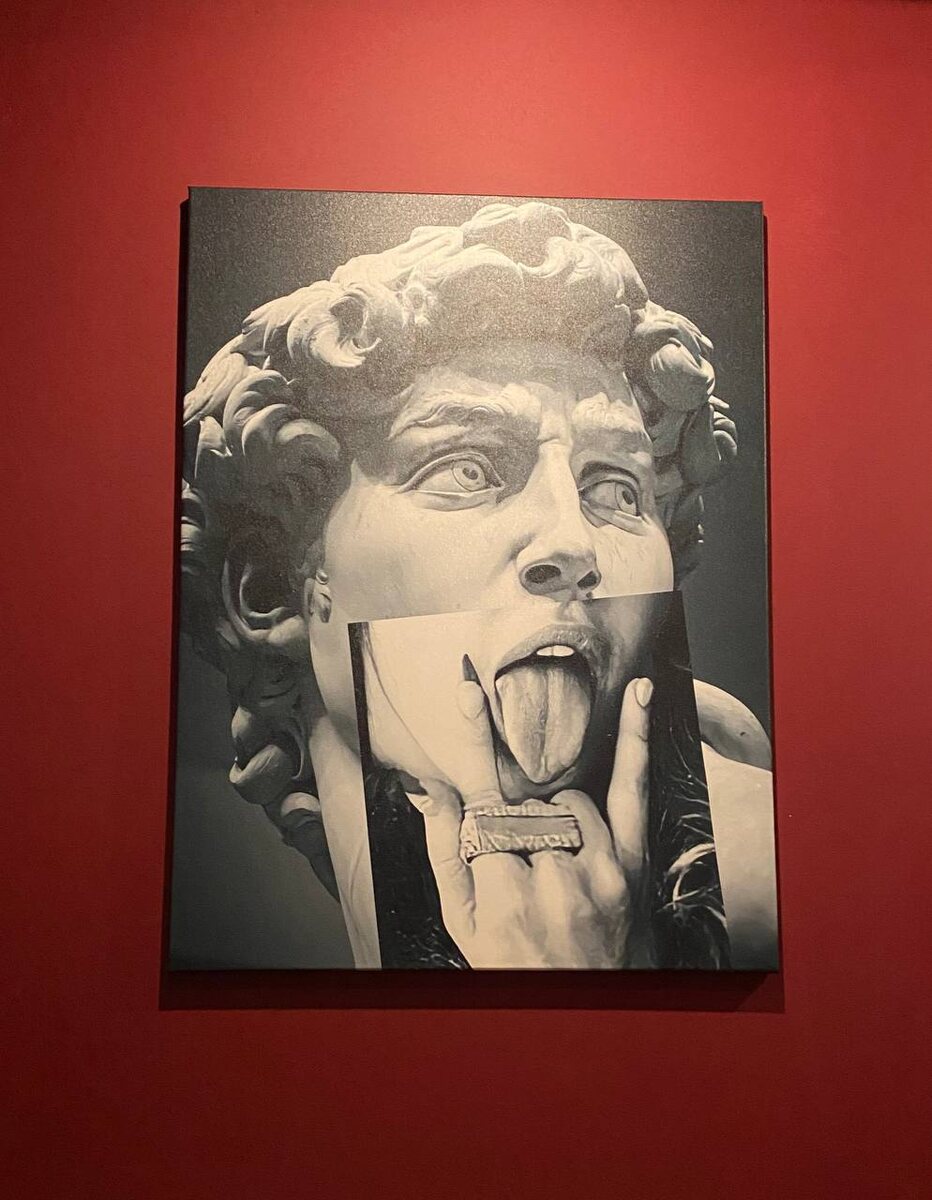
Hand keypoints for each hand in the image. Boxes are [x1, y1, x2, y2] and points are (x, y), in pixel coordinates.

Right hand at [407, 676, 654, 968]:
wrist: (586, 1011)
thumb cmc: (514, 966)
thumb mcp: (462, 925)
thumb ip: (442, 853)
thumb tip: (428, 790)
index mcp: (504, 897)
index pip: (483, 808)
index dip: (473, 745)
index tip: (469, 692)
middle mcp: (556, 882)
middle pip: (525, 807)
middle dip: (513, 827)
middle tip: (520, 877)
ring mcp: (602, 871)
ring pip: (568, 802)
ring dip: (554, 816)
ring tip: (550, 866)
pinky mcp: (633, 866)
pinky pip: (633, 792)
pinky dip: (635, 740)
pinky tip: (637, 695)